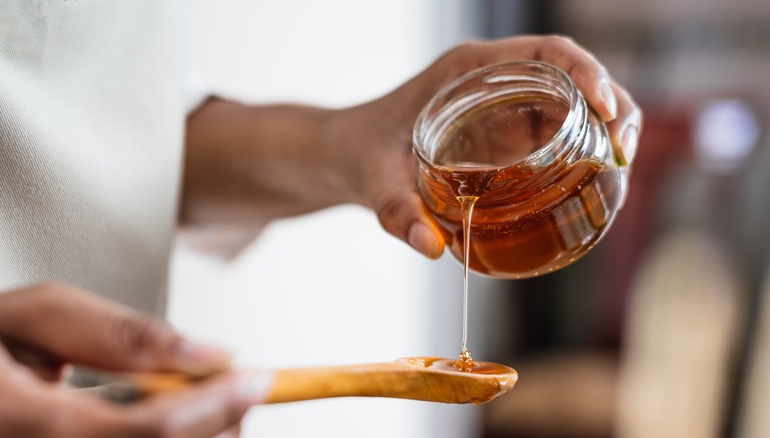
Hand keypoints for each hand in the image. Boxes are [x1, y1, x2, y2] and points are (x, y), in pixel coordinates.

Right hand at [0, 283, 270, 437]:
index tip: (257, 379)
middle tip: (234, 391)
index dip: (215, 407)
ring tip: (194, 400)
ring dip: (196, 437)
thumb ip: (120, 335)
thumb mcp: (33, 315)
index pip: (148, 432)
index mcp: (15, 424)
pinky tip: (162, 419)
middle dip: (216, 427)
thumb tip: (208, 355)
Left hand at [331, 35, 642, 257]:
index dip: (587, 70)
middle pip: (574, 76)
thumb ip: (397, 212)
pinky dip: (584, 153)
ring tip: (619, 174)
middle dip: (613, 107)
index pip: (546, 51)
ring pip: (573, 106)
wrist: (347, 156)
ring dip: (606, 132)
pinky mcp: (506, 134)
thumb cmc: (360, 154)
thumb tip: (432, 246)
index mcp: (468, 70)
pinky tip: (593, 186)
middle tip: (623, 154)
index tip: (605, 108)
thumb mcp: (375, 181)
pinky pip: (557, 134)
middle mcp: (493, 80)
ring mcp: (503, 107)